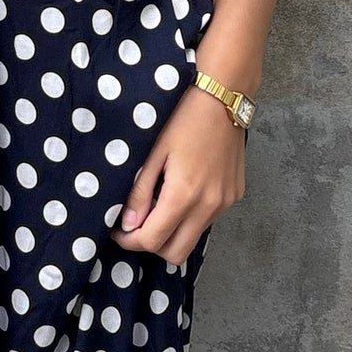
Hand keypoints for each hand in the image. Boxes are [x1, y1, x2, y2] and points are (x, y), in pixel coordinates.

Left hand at [112, 78, 247, 263]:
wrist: (223, 97)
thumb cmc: (182, 118)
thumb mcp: (153, 151)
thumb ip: (140, 192)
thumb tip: (129, 225)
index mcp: (184, 194)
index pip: (153, 240)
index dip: (129, 242)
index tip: (117, 231)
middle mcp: (209, 205)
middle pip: (175, 253)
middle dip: (151, 245)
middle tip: (135, 225)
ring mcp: (225, 202)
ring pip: (193, 238)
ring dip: (172, 232)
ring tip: (156, 206)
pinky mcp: (234, 195)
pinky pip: (208, 221)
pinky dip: (190, 218)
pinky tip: (180, 193)